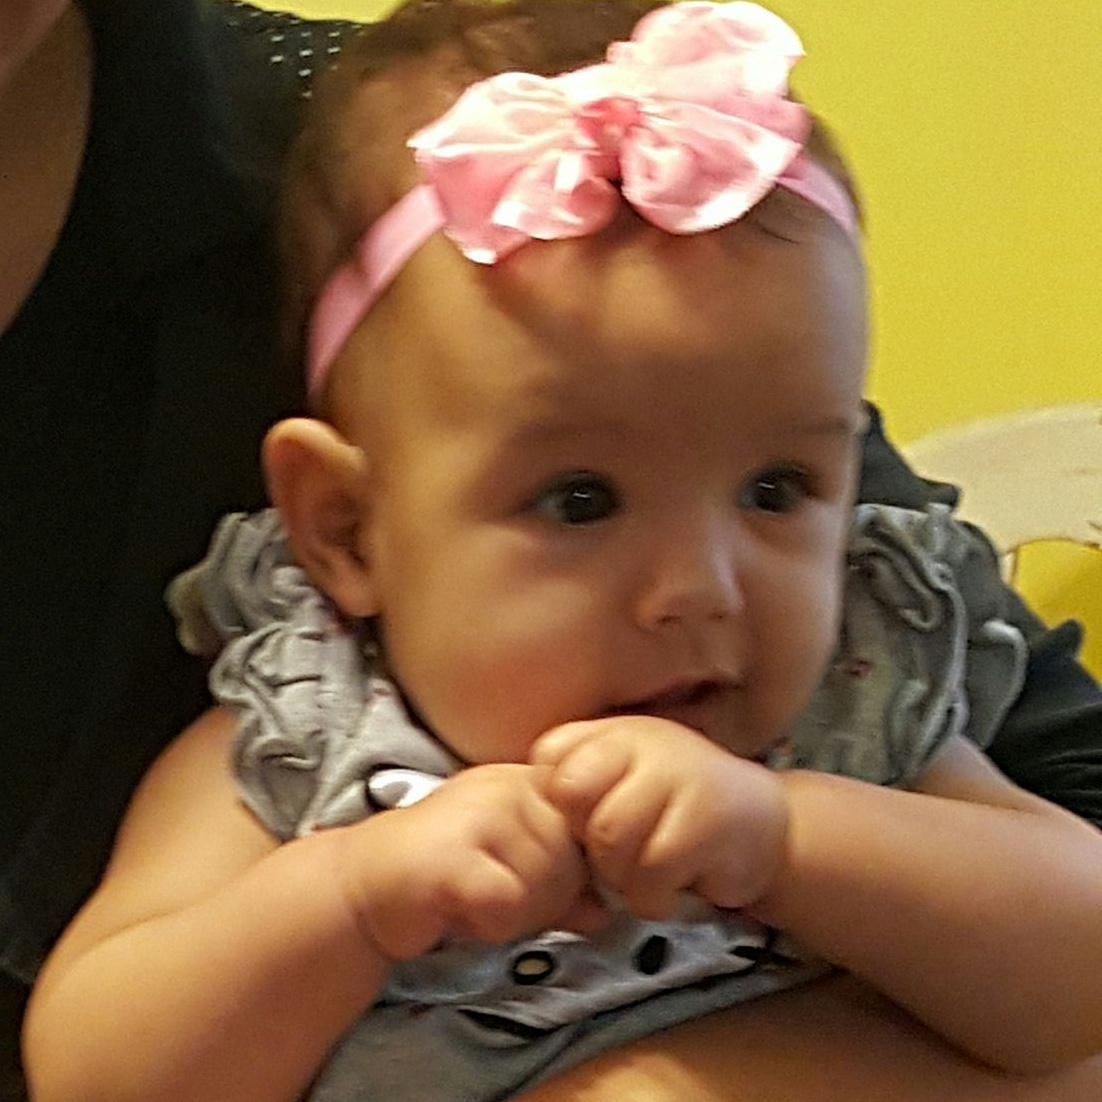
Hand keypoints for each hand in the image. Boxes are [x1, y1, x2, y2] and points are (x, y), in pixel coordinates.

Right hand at [332, 763, 587, 959]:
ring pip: (544, 888)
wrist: (362, 884)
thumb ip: (564, 883)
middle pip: (572, 865)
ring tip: (473, 899)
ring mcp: (480, 814)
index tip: (530, 881)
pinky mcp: (454, 856)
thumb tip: (608, 911)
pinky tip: (459, 910)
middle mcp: (508, 786)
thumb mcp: (513, 868)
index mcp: (528, 779)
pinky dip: (489, 924)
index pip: (591, 833)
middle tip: (493, 896)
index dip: (573, 874)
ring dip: (514, 915)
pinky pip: (507, 905)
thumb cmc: (445, 874)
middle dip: (542, 901)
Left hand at [532, 717, 787, 919]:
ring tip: (650, 869)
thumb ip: (579, 782)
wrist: (766, 824)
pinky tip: (677, 883)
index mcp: (616, 731)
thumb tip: (521, 812)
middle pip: (574, 801)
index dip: (561, 804)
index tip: (588, 821)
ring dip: (622, 876)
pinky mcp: (705, 822)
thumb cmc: (677, 807)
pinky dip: (654, 896)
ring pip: (610, 841)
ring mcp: (677, 777)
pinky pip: (650, 875)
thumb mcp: (626, 779)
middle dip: (588, 843)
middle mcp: (644, 742)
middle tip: (619, 853)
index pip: (551, 758)